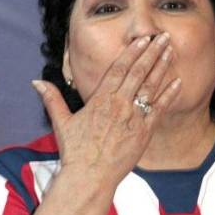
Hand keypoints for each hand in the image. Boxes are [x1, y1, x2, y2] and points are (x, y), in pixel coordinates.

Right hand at [32, 32, 180, 188]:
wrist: (90, 177)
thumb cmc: (75, 152)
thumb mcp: (62, 123)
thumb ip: (52, 99)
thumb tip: (36, 82)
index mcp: (100, 99)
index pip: (119, 69)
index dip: (132, 52)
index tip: (142, 39)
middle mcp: (119, 105)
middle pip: (138, 72)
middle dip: (152, 53)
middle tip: (163, 37)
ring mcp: (133, 118)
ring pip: (150, 87)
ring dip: (162, 68)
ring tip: (170, 51)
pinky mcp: (144, 133)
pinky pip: (159, 109)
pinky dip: (169, 95)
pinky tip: (178, 81)